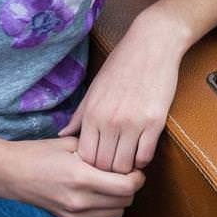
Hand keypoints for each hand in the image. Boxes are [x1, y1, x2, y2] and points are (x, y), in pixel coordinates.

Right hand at [0, 135, 144, 216]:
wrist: (6, 175)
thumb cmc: (36, 154)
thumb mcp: (68, 144)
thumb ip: (98, 151)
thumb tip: (122, 156)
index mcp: (81, 177)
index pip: (127, 186)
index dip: (137, 177)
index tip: (134, 170)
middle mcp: (79, 201)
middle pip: (125, 202)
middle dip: (129, 189)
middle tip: (123, 176)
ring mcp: (72, 216)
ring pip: (115, 215)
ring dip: (118, 202)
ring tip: (109, 187)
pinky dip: (105, 214)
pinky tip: (96, 200)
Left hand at [58, 8, 190, 172]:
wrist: (152, 45)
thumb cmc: (120, 66)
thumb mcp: (94, 89)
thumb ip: (79, 116)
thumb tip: (62, 134)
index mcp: (92, 113)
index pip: (85, 157)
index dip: (90, 166)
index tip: (97, 163)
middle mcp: (110, 121)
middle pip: (104, 165)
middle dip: (107, 172)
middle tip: (112, 168)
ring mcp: (133, 123)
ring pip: (124, 165)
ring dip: (126, 168)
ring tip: (127, 162)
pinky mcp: (155, 122)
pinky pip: (145, 155)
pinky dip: (142, 160)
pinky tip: (140, 151)